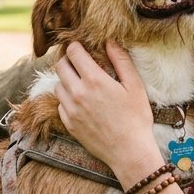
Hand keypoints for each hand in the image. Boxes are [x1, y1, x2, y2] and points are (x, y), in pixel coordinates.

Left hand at [54, 41, 162, 179]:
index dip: (76, 46)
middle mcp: (78, 93)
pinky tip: (82, 103)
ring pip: (58, 85)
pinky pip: (60, 104)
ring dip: (67, 81)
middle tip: (80, 64)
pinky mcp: (69, 124)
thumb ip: (121, 60)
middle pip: (60, 66)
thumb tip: (110, 41)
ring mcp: (71, 110)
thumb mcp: (135, 86)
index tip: (82, 48)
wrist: (129, 152)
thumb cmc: (136, 118)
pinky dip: (68, 100)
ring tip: (82, 84)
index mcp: (95, 80)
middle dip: (68, 61)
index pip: (73, 52)